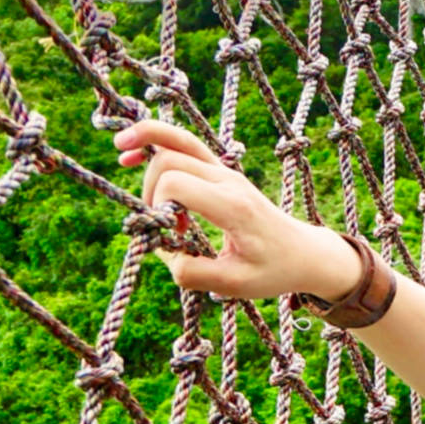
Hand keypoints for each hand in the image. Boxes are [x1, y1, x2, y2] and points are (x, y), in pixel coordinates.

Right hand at [111, 120, 362, 304]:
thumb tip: (162, 251)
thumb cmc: (274, 269)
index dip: (157, 207)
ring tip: (120, 150)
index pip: (176, 184)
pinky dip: (159, 142)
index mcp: (233, 206)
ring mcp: (225, 172)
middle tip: (165, 223)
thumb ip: (193, 273)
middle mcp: (228, 181)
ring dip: (147, 141)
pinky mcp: (221, 173)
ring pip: (179, 139)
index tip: (173, 234)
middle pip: (171, 159)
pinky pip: (187, 146)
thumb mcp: (236, 285)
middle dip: (150, 188)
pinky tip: (133, 153)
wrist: (304, 253)